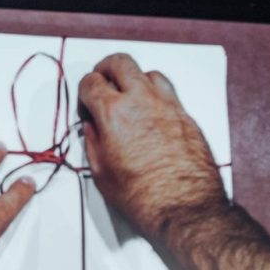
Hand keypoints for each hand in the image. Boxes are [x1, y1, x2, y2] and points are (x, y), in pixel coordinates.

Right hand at [77, 53, 227, 237]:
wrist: (182, 206)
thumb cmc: (144, 196)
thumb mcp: (101, 172)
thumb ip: (93, 142)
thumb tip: (92, 130)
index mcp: (114, 113)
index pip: (91, 83)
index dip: (84, 92)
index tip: (85, 104)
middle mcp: (141, 101)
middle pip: (120, 63)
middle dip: (106, 69)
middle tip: (102, 82)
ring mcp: (167, 105)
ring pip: (147, 72)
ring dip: (133, 79)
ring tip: (128, 95)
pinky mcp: (185, 115)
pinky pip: (168, 91)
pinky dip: (154, 95)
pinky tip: (150, 111)